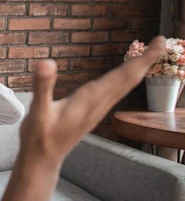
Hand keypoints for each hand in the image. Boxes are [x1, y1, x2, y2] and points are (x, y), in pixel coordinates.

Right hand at [19, 36, 164, 171]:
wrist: (43, 160)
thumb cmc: (39, 136)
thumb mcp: (38, 111)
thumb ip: (43, 86)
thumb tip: (46, 62)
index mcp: (90, 100)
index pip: (122, 76)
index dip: (141, 59)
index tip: (159, 42)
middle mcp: (98, 104)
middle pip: (128, 80)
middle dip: (146, 60)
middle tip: (162, 41)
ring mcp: (97, 110)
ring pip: (124, 87)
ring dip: (137, 69)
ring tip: (148, 55)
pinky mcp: (92, 113)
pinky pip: (115, 92)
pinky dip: (124, 79)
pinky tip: (124, 76)